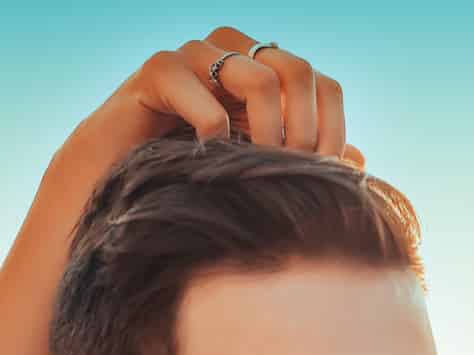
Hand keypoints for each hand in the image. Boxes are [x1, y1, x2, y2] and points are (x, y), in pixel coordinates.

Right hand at [82, 27, 360, 163]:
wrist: (113, 181)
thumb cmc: (186, 174)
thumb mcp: (255, 168)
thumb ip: (302, 157)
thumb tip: (360, 159)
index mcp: (261, 72)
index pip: (321, 84)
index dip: (331, 129)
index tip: (322, 176)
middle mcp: (233, 53)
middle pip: (298, 70)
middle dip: (303, 130)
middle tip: (289, 171)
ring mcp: (196, 55)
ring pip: (260, 78)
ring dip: (267, 133)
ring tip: (252, 170)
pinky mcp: (159, 69)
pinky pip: (206, 95)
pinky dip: (214, 132)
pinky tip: (207, 161)